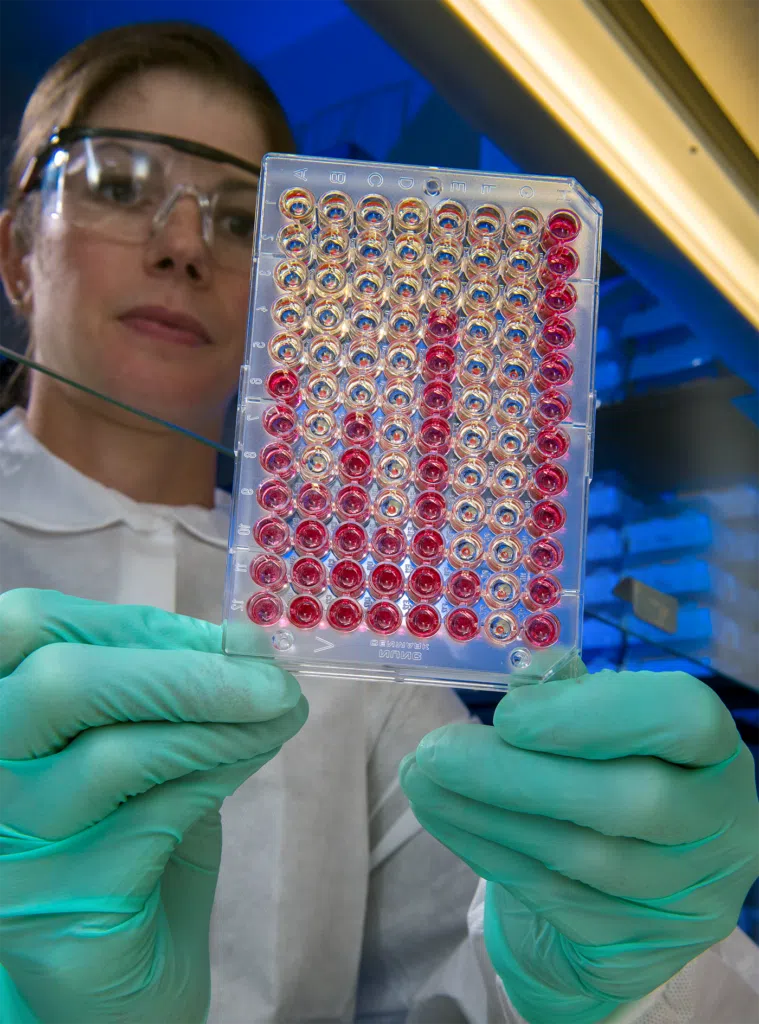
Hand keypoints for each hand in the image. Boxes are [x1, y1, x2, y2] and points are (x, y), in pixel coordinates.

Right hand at [0, 588, 307, 1023]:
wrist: (125, 984)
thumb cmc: (132, 849)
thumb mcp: (148, 751)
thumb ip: (173, 696)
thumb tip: (245, 642)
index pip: (25, 628)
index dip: (127, 619)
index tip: (219, 635)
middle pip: (59, 683)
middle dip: (180, 669)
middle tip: (268, 674)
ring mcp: (3, 847)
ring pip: (115, 755)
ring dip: (220, 723)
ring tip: (281, 712)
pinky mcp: (45, 910)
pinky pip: (152, 818)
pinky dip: (219, 771)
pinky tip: (256, 752)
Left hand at [399, 668, 758, 1023]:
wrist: (643, 879)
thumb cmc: (622, 770)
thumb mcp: (615, 725)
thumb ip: (574, 697)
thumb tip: (520, 684)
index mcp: (715, 753)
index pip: (683, 721)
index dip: (593, 715)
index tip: (509, 713)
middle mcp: (717, 828)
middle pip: (627, 801)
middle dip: (515, 774)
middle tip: (436, 750)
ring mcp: (680, 897)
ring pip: (578, 856)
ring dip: (481, 812)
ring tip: (419, 776)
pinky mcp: (632, 944)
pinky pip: (547, 894)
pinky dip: (484, 848)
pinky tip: (441, 813)